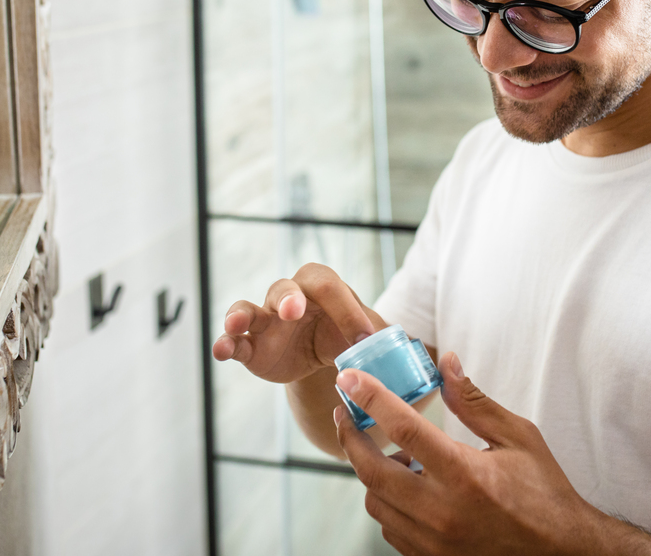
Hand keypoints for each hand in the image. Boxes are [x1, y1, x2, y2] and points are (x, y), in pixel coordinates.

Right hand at [211, 263, 384, 383]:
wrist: (328, 363)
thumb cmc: (351, 339)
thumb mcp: (372, 337)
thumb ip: (391, 341)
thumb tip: (428, 358)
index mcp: (324, 288)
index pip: (331, 287)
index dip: (346, 310)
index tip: (362, 340)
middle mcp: (291, 298)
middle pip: (286, 288)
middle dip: (289, 298)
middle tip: (294, 311)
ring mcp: (266, 322)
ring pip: (248, 309)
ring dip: (241, 315)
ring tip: (237, 324)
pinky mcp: (251, 347)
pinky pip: (235, 341)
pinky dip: (226, 343)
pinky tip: (223, 350)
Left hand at [334, 352, 595, 555]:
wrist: (561, 553)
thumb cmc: (544, 492)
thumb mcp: (518, 437)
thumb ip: (474, 401)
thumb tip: (445, 362)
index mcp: (466, 475)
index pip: (404, 428)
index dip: (371, 398)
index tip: (349, 379)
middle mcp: (443, 513)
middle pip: (372, 471)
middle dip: (351, 437)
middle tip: (345, 413)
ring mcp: (434, 543)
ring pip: (376, 503)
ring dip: (371, 473)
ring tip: (391, 452)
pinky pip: (390, 529)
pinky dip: (388, 503)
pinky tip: (406, 486)